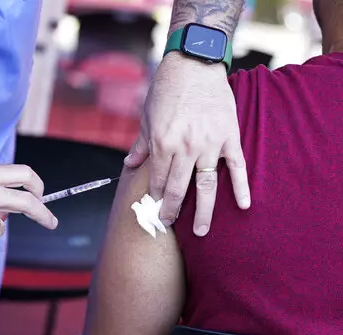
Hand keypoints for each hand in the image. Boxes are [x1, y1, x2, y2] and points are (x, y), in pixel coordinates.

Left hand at [124, 53, 249, 235]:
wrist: (194, 65)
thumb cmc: (167, 90)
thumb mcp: (147, 117)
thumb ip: (141, 144)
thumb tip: (129, 164)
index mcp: (163, 143)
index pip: (158, 180)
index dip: (156, 197)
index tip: (155, 210)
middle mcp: (186, 148)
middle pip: (179, 189)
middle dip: (172, 210)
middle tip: (169, 224)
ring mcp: (210, 144)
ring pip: (206, 186)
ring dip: (203, 212)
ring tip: (201, 232)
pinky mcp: (229, 138)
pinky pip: (236, 167)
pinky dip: (240, 187)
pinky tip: (242, 206)